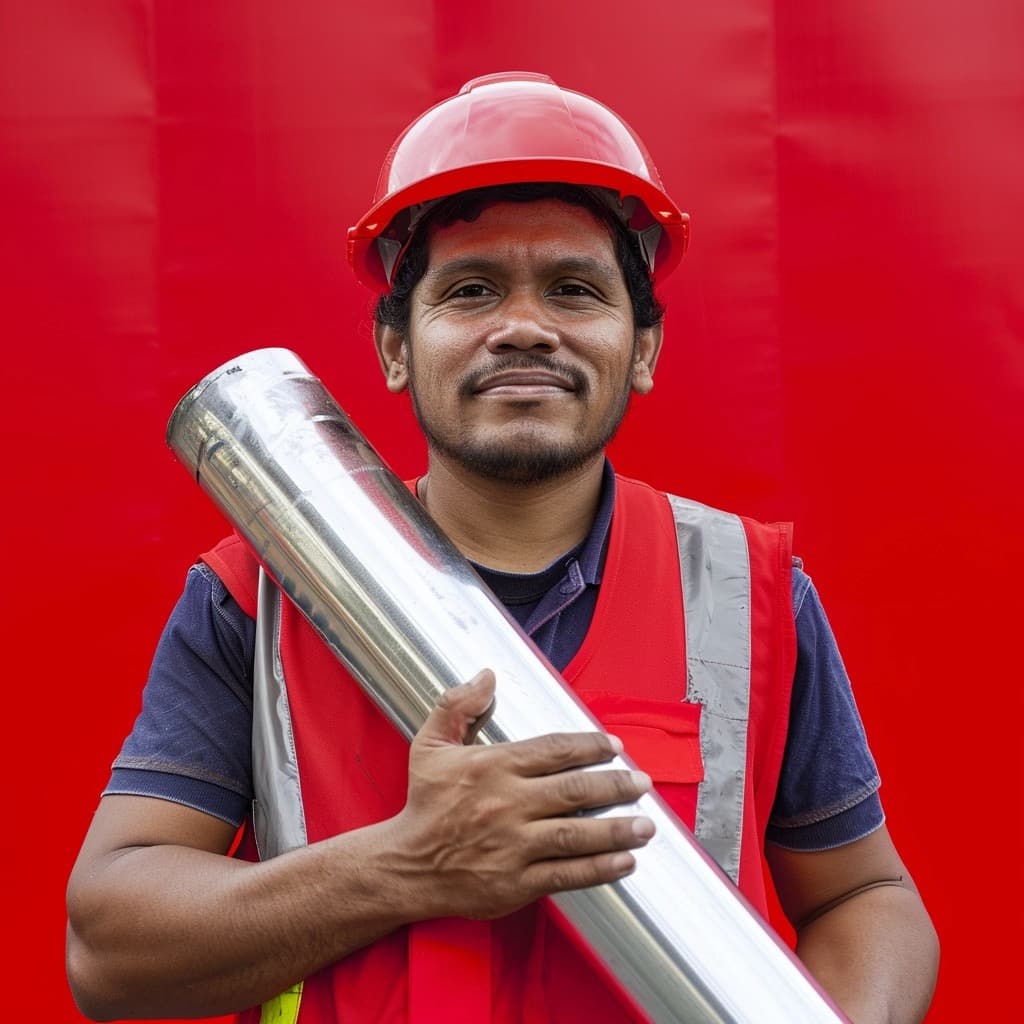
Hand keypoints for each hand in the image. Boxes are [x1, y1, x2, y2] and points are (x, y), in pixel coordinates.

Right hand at [388, 669, 654, 920]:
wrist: (405, 866)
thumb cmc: (425, 804)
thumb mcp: (430, 745)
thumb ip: (457, 704)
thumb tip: (486, 675)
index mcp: (493, 767)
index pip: (554, 750)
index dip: (590, 746)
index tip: (614, 747)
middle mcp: (507, 804)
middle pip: (575, 790)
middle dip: (615, 785)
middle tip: (642, 782)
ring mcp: (514, 845)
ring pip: (577, 834)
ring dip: (617, 828)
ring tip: (646, 824)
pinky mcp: (517, 882)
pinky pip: (567, 874)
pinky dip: (599, 868)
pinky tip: (624, 861)